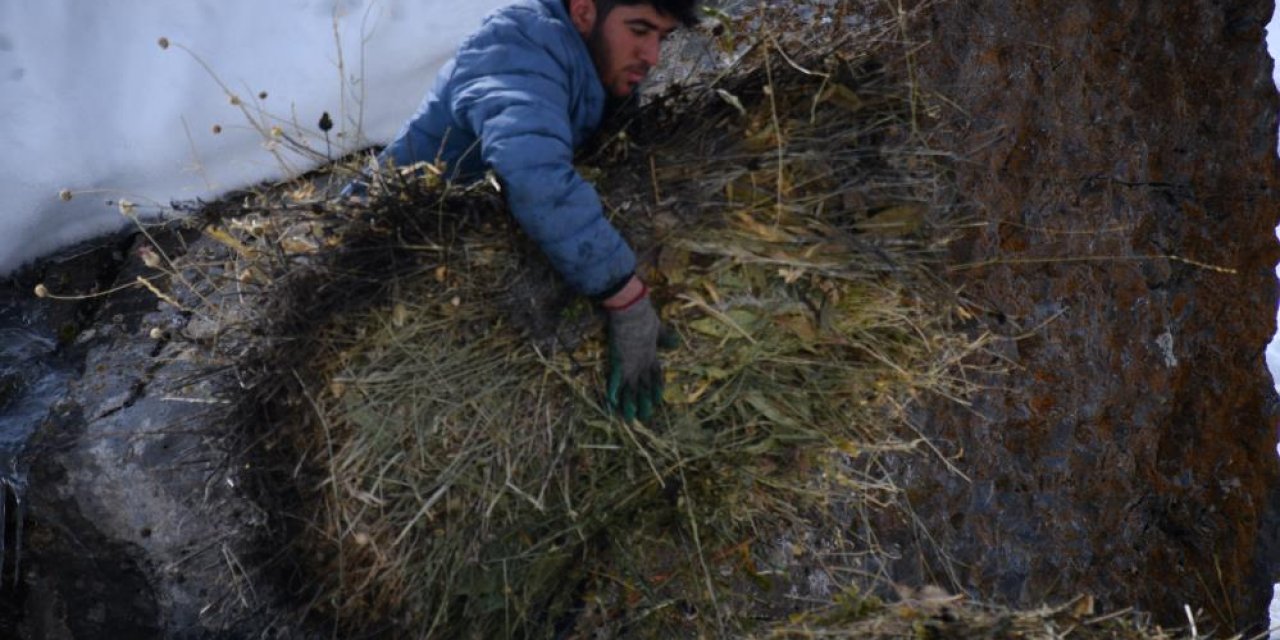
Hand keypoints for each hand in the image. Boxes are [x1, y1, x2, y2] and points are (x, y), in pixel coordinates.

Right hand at [604, 279, 662, 421]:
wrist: (631, 310)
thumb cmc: (644, 316)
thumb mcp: (658, 328)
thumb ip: (665, 338)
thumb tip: (675, 344)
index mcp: (651, 355)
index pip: (655, 376)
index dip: (655, 389)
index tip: (657, 400)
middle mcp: (641, 364)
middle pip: (643, 388)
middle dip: (643, 403)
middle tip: (645, 418)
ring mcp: (630, 364)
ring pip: (630, 389)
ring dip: (629, 405)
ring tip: (630, 419)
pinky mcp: (618, 361)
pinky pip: (615, 380)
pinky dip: (613, 391)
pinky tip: (612, 404)